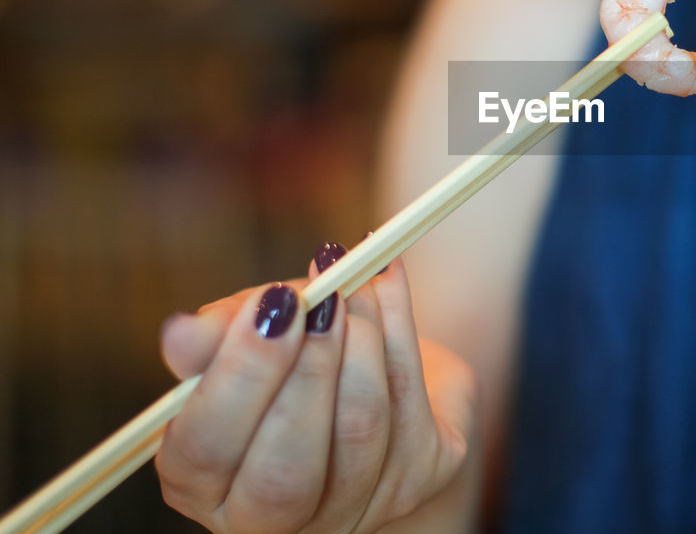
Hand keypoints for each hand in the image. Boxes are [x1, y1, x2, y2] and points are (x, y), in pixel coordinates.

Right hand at [155, 247, 475, 532]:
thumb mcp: (242, 336)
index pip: (206, 450)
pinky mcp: (419, 478)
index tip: (272, 305)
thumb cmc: (291, 354)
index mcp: (206, 484)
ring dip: (362, 337)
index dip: (241, 375)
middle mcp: (274, 518)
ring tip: (353, 281)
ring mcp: (354, 507)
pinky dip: (400, 325)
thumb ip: (216, 337)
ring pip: (360, 427)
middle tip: (320, 299)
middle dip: (309, 369)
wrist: (375, 365)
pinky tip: (387, 278)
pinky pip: (411, 399)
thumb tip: (184, 332)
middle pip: (286, 471)